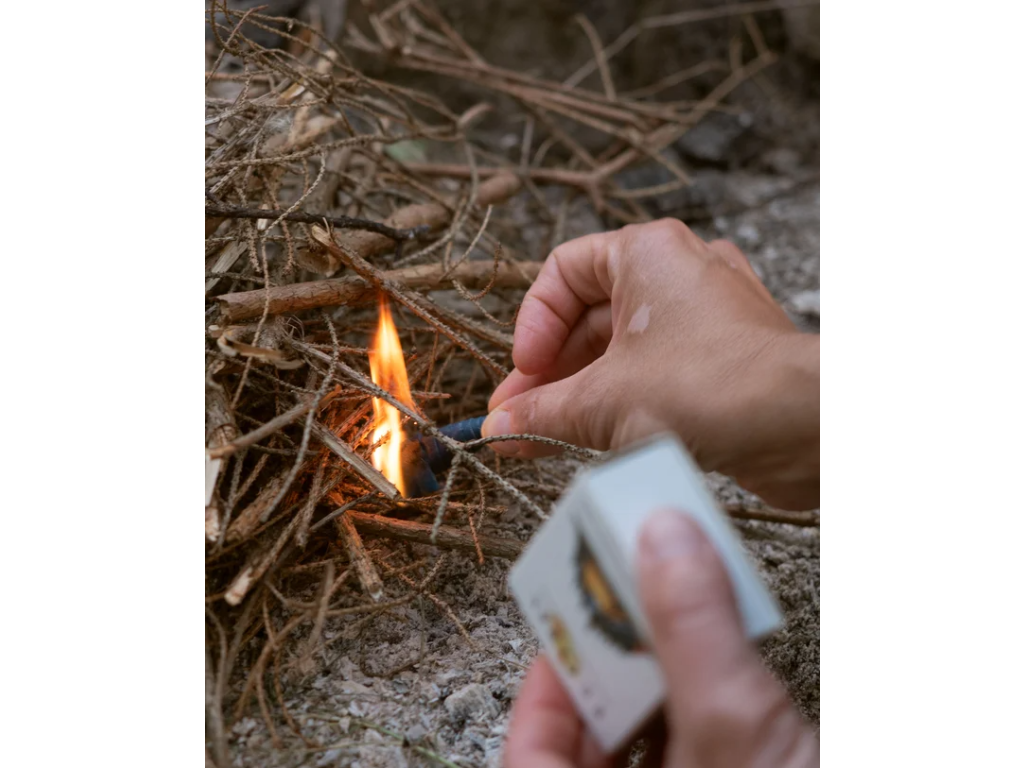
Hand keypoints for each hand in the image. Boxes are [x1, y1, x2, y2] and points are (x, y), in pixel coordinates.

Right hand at [483, 219, 819, 509]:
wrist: (801, 425)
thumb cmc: (714, 386)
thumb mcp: (602, 402)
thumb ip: (541, 413)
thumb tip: (500, 427)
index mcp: (648, 252)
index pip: (563, 271)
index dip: (534, 324)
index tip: (524, 370)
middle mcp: (681, 274)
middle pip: (590, 318)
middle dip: (550, 373)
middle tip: (519, 415)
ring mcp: (707, 318)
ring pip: (624, 351)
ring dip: (580, 393)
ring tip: (544, 437)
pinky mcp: (724, 362)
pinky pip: (656, 375)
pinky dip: (622, 403)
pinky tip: (592, 440)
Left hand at [504, 510, 818, 767]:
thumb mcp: (732, 727)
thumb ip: (693, 632)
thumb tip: (664, 539)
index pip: (531, 748)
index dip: (546, 680)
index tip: (574, 621)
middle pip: (595, 727)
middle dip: (620, 658)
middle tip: (635, 599)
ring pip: (652, 730)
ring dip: (670, 666)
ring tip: (684, 611)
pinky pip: (699, 734)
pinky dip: (709, 691)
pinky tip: (729, 653)